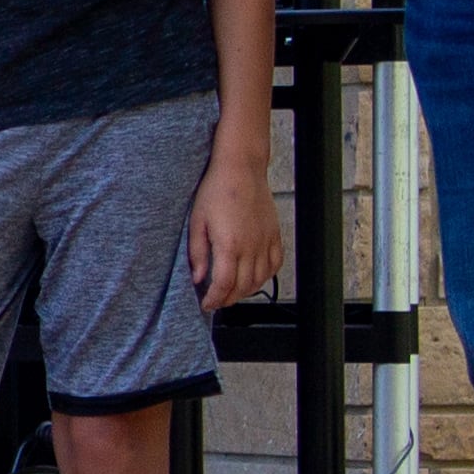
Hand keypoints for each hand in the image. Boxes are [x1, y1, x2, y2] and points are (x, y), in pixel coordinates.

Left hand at [189, 147, 284, 311]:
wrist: (241, 169)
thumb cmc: (216, 190)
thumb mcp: (197, 221)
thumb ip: (198, 253)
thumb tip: (198, 277)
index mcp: (230, 244)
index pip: (225, 284)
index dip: (215, 299)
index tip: (206, 304)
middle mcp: (251, 246)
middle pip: (243, 287)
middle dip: (228, 299)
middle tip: (216, 301)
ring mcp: (266, 241)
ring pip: (261, 279)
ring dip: (246, 291)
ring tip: (231, 292)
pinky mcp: (274, 235)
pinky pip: (275, 264)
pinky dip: (266, 276)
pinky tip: (255, 277)